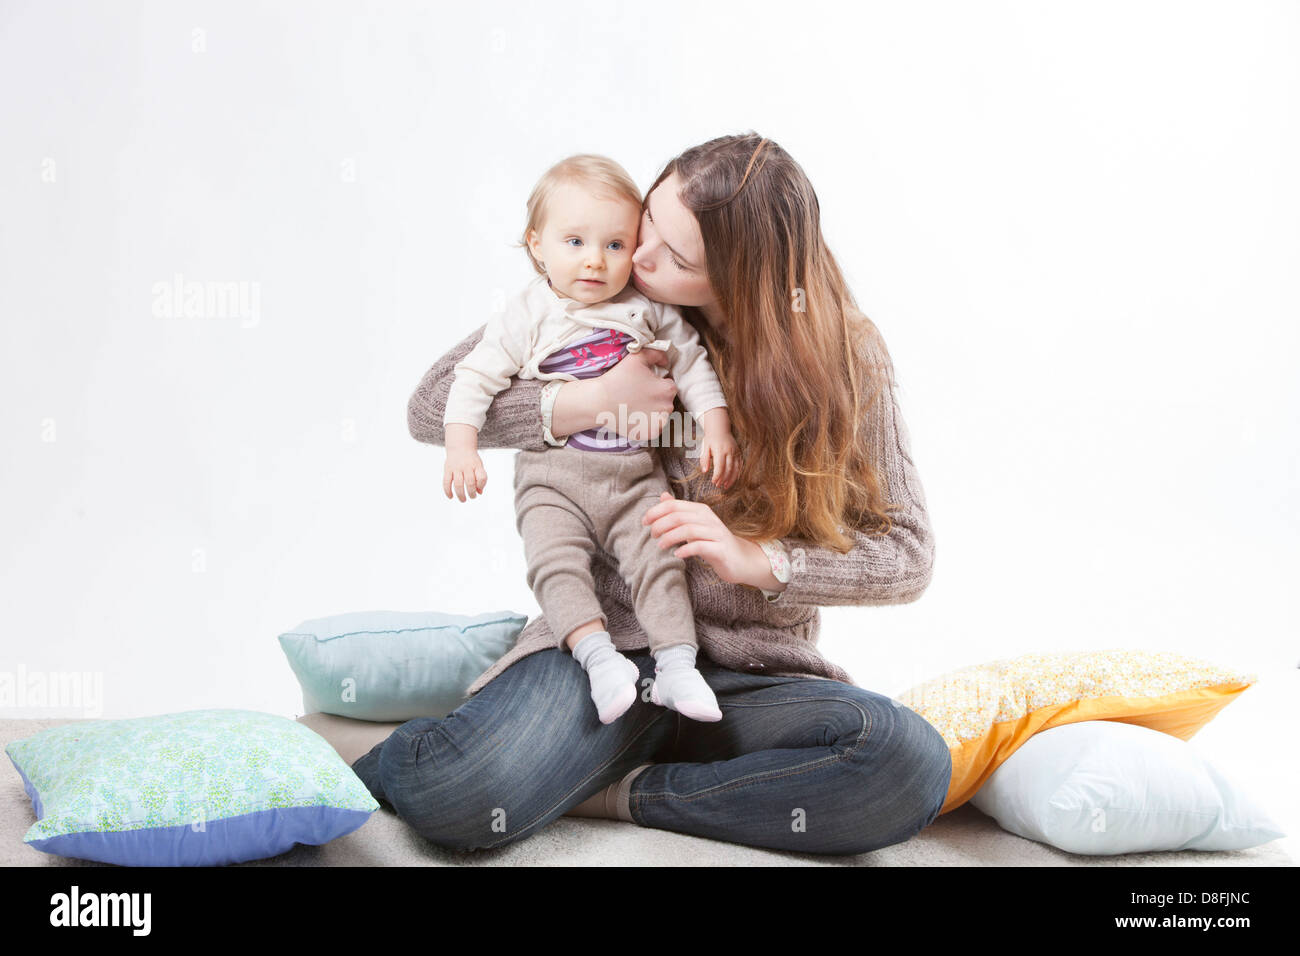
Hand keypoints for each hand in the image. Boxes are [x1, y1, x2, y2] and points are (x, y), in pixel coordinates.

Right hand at [443, 448, 486, 501]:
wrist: (460, 446)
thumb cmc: (471, 459)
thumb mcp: (479, 466)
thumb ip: (480, 478)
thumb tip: (480, 492)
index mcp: (476, 465)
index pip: (481, 477)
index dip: (481, 485)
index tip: (479, 489)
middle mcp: (466, 466)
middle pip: (470, 482)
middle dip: (471, 493)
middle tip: (472, 497)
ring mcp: (456, 467)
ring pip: (458, 484)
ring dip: (461, 494)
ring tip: (463, 499)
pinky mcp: (447, 469)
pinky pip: (446, 482)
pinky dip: (448, 491)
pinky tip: (450, 496)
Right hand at [596, 348, 676, 441]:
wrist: (600, 402)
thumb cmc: (618, 379)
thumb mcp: (637, 357)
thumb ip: (656, 353)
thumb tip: (665, 361)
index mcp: (668, 389)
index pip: (668, 385)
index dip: (656, 384)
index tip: (643, 384)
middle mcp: (668, 407)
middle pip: (665, 401)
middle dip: (655, 398)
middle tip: (637, 395)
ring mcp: (659, 423)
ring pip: (660, 415)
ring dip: (652, 411)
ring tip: (635, 406)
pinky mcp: (650, 434)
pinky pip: (653, 428)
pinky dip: (646, 424)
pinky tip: (634, 417)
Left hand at [642, 491, 770, 586]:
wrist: (741, 560)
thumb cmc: (714, 543)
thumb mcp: (696, 525)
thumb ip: (680, 511)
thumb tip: (662, 496)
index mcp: (701, 511)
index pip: (674, 506)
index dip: (656, 512)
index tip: (644, 522)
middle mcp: (709, 519)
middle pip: (679, 517)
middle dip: (660, 525)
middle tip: (652, 535)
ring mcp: (716, 534)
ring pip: (688, 530)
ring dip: (670, 537)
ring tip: (660, 545)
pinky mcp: (721, 549)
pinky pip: (700, 547)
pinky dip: (686, 549)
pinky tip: (677, 555)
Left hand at [694, 409, 738, 488]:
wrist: (720, 428)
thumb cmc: (711, 439)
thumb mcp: (704, 447)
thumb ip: (704, 459)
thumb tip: (704, 471)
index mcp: (720, 450)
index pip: (720, 466)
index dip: (717, 475)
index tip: (714, 481)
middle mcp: (729, 451)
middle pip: (728, 469)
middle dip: (723, 479)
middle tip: (718, 485)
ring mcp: (736, 452)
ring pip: (736, 468)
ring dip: (731, 478)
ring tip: (725, 486)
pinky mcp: (739, 453)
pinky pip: (740, 465)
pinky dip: (737, 473)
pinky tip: (733, 479)